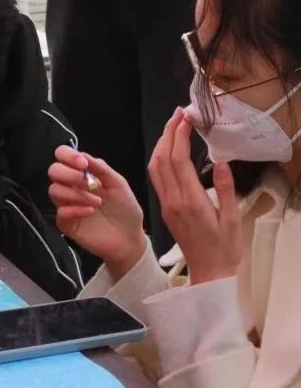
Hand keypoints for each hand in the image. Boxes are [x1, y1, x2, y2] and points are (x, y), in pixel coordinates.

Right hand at [49, 146, 146, 279]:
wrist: (129, 238)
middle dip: (69, 174)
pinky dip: (75, 210)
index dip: (68, 155)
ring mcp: (67, 204)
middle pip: (53, 171)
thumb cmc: (125, 209)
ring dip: (76, 194)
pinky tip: (90, 212)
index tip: (83, 164)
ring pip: (54, 190)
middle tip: (88, 183)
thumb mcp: (118, 184)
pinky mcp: (66, 223)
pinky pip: (60, 212)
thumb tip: (83, 155)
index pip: (63, 156)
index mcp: (82, 173)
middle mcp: (71, 186)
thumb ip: (101, 168)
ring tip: (97, 202)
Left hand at [149, 109, 242, 284]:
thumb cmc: (225, 249)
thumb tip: (220, 162)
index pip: (178, 159)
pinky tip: (168, 150)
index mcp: (190, 201)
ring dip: (161, 143)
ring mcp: (166, 204)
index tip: (187, 117)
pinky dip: (160, 158)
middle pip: (163, 158)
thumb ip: (225, 190)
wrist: (208, 274)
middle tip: (179, 113)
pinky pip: (156, 177)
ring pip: (155, 167)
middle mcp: (173, 199)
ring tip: (174, 126)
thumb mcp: (232, 220)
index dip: (180, 135)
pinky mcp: (165, 208)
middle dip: (168, 132)